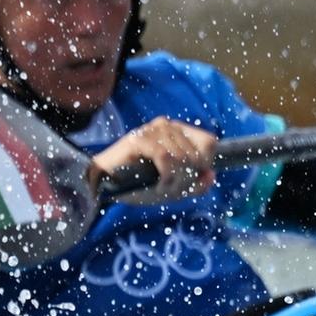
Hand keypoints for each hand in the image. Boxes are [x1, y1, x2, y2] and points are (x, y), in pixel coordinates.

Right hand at [92, 117, 219, 204]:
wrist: (104, 186)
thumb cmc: (139, 184)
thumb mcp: (174, 188)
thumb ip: (196, 184)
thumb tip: (212, 176)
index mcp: (178, 132)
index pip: (209, 143)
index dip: (204, 164)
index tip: (189, 179)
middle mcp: (167, 126)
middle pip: (196, 156)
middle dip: (186, 180)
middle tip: (169, 189)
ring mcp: (153, 130)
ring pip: (182, 158)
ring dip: (175, 181)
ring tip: (160, 187)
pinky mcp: (140, 138)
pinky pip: (167, 158)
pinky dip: (166, 177)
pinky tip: (157, 184)